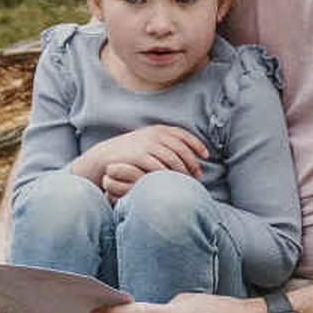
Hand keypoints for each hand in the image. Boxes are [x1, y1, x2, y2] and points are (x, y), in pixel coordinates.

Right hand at [72, 125, 207, 200]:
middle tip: (198, 174)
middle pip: (182, 148)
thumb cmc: (131, 152)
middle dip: (192, 162)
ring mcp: (147, 145)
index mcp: (159, 129)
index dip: (197, 144)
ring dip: (183, 171)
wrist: (107, 156)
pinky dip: (168, 175)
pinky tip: (172, 183)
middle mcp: (155, 135)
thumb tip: (186, 153)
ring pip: (173, 158)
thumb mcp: (148, 141)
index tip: (205, 155)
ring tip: (187, 181)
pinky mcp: (139, 156)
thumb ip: (165, 143)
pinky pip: (159, 167)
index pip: (183, 135)